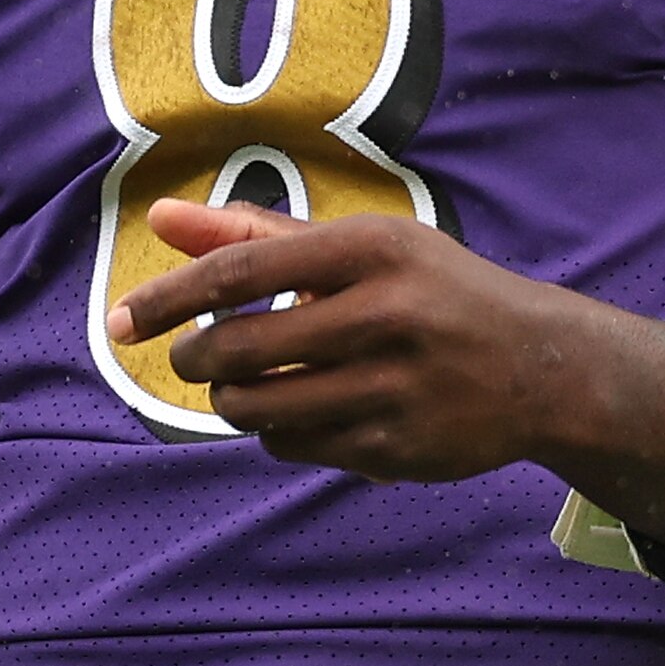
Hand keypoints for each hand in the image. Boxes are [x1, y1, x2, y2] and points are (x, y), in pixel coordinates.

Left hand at [110, 196, 664, 489]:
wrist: (543, 367)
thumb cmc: (433, 291)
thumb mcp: (361, 246)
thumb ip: (256, 234)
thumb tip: (158, 217)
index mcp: (371, 249)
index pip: (239, 273)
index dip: (167, 299)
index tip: (120, 321)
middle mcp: (385, 315)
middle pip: (239, 350)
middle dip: (195, 360)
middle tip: (190, 357)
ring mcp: (394, 388)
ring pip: (260, 409)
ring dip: (232, 401)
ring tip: (242, 384)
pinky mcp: (400, 448)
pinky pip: (297, 448)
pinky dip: (278, 433)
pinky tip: (300, 411)